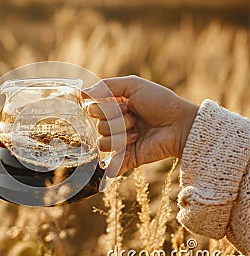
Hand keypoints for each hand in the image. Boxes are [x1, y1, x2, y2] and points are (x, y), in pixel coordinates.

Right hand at [83, 75, 198, 175]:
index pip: (92, 109)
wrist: (180, 125)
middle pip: (98, 126)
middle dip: (117, 120)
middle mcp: (114, 125)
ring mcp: (120, 143)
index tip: (124, 104)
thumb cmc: (160, 102)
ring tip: (139, 132)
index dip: (105, 107)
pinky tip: (129, 149)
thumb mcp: (134, 85)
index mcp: (113, 107)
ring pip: (103, 143)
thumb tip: (82, 92)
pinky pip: (110, 163)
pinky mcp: (126, 158)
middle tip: (135, 117)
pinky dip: (115, 161)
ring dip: (122, 135)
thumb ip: (106, 86)